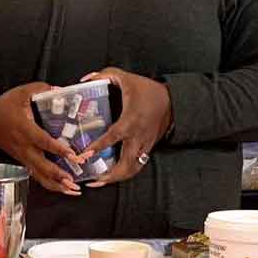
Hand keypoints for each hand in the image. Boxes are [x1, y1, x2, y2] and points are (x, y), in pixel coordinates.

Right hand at [0, 83, 80, 196]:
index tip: (73, 156)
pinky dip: (49, 183)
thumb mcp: (21, 92)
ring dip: (55, 185)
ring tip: (72, 190)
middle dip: (58, 175)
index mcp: (24, 129)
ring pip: (39, 175)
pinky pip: (36, 175)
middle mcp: (24, 146)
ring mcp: (22, 156)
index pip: (43, 142)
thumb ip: (41, 89)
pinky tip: (61, 187)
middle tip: (74, 182)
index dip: (59, 149)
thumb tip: (60, 89)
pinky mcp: (22, 160)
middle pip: (42, 166)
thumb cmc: (4, 107)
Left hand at [78, 69, 172, 186]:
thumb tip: (85, 79)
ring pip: (133, 170)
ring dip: (116, 179)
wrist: (173, 99)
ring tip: (99, 182)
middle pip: (127, 165)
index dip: (98, 147)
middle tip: (92, 179)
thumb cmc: (148, 90)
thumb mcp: (125, 77)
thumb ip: (104, 75)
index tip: (84, 155)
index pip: (113, 137)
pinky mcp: (148, 148)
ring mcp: (144, 145)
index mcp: (130, 120)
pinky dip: (124, 172)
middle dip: (109, 176)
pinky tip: (112, 174)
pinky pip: (137, 165)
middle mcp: (138, 137)